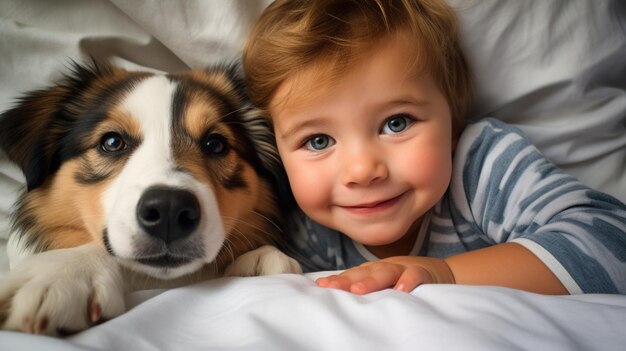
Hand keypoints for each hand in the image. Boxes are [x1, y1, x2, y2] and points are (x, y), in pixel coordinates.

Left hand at [316, 256, 454, 293]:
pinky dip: (408, 281)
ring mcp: (403, 268)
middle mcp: (385, 267)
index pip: (352, 275)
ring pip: (385, 272)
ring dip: (371, 281)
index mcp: (373, 271)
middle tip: (329, 287)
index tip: (319, 286)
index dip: (337, 280)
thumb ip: (365, 289)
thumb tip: (339, 300)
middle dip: (346, 280)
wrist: (441, 273)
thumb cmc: (405, 281)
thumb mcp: (384, 285)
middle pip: (363, 273)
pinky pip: (415, 275)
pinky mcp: (423, 272)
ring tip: (357, 291)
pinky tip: (401, 290)